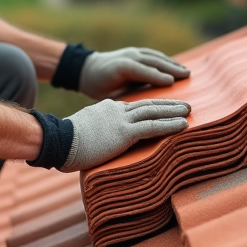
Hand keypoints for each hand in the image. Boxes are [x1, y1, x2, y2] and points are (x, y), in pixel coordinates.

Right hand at [60, 98, 189, 171]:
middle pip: (147, 104)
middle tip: (184, 105)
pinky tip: (183, 125)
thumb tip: (96, 142)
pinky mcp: (125, 132)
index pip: (133, 106)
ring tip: (189, 111)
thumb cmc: (64, 142)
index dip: (150, 106)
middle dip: (167, 104)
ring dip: (173, 111)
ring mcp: (121, 120)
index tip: (162, 107)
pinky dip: (170, 125)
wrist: (58, 140)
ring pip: (154, 112)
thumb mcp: (83, 131)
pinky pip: (152, 127)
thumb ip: (95, 133)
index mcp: (107, 108)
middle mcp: (117, 109)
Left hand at [78, 47, 190, 99]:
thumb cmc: (97, 87)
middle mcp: (127, 56)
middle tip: (186, 76)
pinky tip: (176, 66)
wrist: (88, 69)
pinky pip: (154, 55)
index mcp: (119, 67)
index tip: (171, 82)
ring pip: (155, 57)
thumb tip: (137, 110)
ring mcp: (132, 52)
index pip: (140, 70)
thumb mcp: (106, 95)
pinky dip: (166, 60)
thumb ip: (121, 99)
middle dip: (170, 68)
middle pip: (151, 61)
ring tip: (186, 72)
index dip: (155, 75)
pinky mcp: (136, 52)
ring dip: (171, 63)